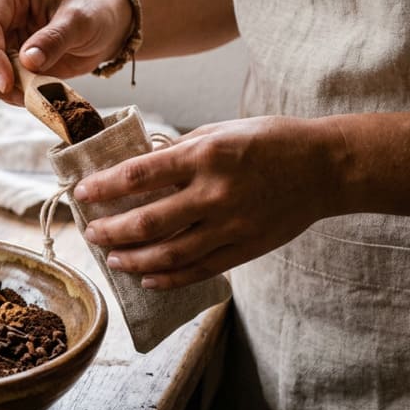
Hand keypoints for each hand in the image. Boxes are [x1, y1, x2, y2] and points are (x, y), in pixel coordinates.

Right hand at [0, 0, 132, 104]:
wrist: (102, 26)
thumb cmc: (92, 13)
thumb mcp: (80, 22)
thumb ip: (54, 39)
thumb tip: (27, 61)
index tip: (7, 82)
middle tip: (21, 94)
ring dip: (0, 88)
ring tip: (32, 93)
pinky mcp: (0, 58)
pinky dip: (7, 93)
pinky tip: (30, 93)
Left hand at [76, 116, 345, 287]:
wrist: (327, 166)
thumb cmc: (270, 141)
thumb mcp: (221, 131)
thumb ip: (180, 152)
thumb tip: (137, 170)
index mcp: (205, 155)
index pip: (139, 175)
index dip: (104, 187)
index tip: (82, 194)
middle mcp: (215, 192)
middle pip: (148, 222)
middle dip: (111, 231)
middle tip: (91, 233)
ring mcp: (232, 225)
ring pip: (170, 254)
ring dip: (134, 260)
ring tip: (113, 259)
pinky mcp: (246, 247)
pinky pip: (199, 270)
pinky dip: (169, 278)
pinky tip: (147, 279)